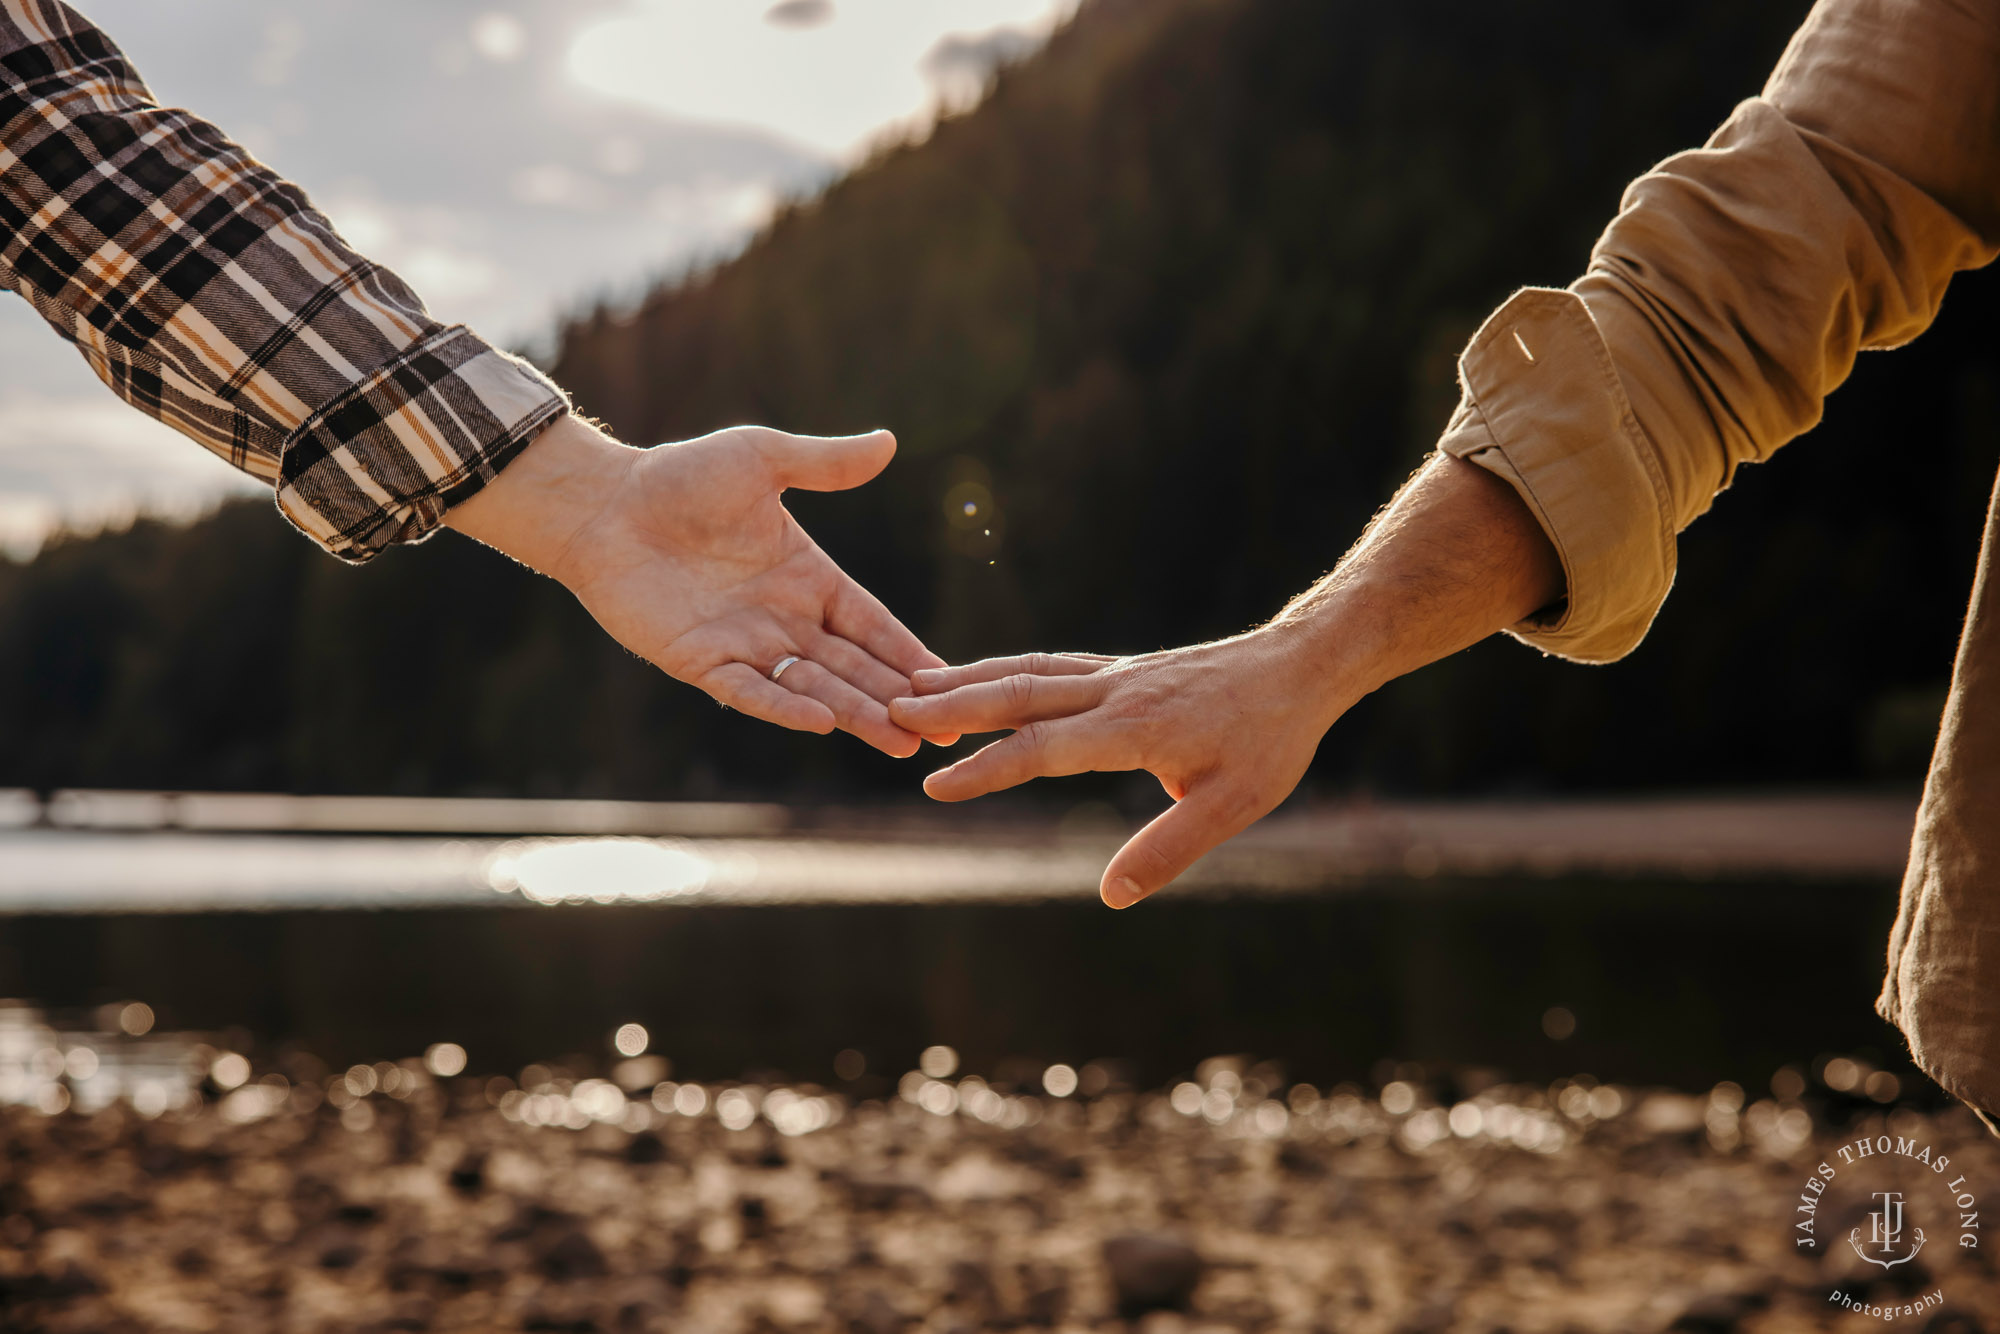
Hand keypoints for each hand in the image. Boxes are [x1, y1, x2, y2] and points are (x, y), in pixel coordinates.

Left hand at [448, 415, 955, 756]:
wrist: (602, 505)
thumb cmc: (680, 477)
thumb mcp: (762, 460)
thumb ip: (826, 463)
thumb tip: (889, 442)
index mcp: (807, 577)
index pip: (870, 622)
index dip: (907, 650)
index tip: (949, 678)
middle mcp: (783, 619)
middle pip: (852, 667)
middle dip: (896, 699)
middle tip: (941, 733)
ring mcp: (744, 644)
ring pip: (813, 687)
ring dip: (857, 714)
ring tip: (899, 742)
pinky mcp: (700, 661)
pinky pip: (750, 691)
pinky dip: (785, 707)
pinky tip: (822, 722)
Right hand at [888, 454, 1565, 904]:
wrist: (1301, 664)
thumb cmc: (1271, 739)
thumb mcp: (1234, 806)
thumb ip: (1168, 851)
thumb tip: (1109, 895)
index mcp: (1133, 728)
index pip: (1041, 749)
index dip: (985, 770)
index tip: (934, 786)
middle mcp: (1112, 693)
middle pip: (1017, 697)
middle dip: (952, 708)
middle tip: (891, 712)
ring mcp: (1114, 675)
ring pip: (1027, 675)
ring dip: (967, 683)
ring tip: (912, 690)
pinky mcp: (1120, 669)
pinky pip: (1048, 667)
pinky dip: (1004, 671)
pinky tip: (981, 680)